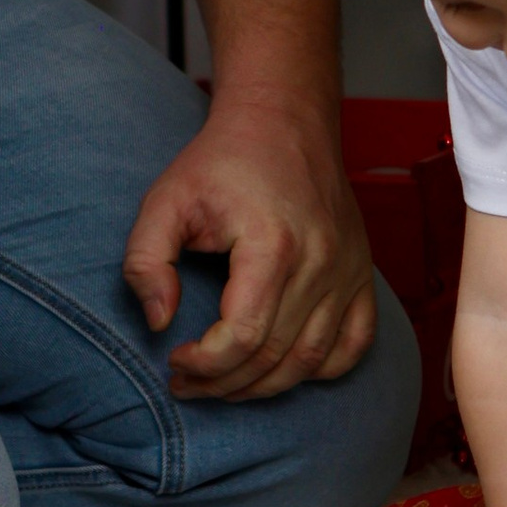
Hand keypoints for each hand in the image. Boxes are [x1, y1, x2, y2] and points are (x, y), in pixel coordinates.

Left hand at [122, 96, 377, 400]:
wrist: (283, 120)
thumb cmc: (221, 161)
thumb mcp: (164, 200)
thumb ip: (146, 261)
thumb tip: (159, 321)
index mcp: (272, 245)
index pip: (242, 337)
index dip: (203, 364)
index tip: (173, 360)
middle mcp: (320, 262)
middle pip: (274, 356)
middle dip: (223, 383)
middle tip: (186, 383)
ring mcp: (348, 270)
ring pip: (313, 361)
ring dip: (265, 386)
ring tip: (224, 384)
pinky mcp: (361, 273)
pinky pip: (355, 343)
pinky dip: (321, 368)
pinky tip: (281, 368)